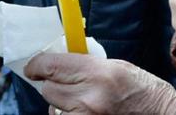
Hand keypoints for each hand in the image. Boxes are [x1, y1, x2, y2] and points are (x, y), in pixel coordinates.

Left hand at [25, 54, 175, 114]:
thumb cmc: (142, 89)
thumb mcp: (114, 67)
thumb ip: (85, 65)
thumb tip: (57, 64)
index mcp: (98, 73)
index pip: (51, 66)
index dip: (37, 65)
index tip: (33, 67)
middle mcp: (89, 97)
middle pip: (48, 89)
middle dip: (52, 85)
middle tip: (64, 84)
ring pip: (53, 110)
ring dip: (60, 106)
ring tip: (79, 102)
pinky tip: (82, 112)